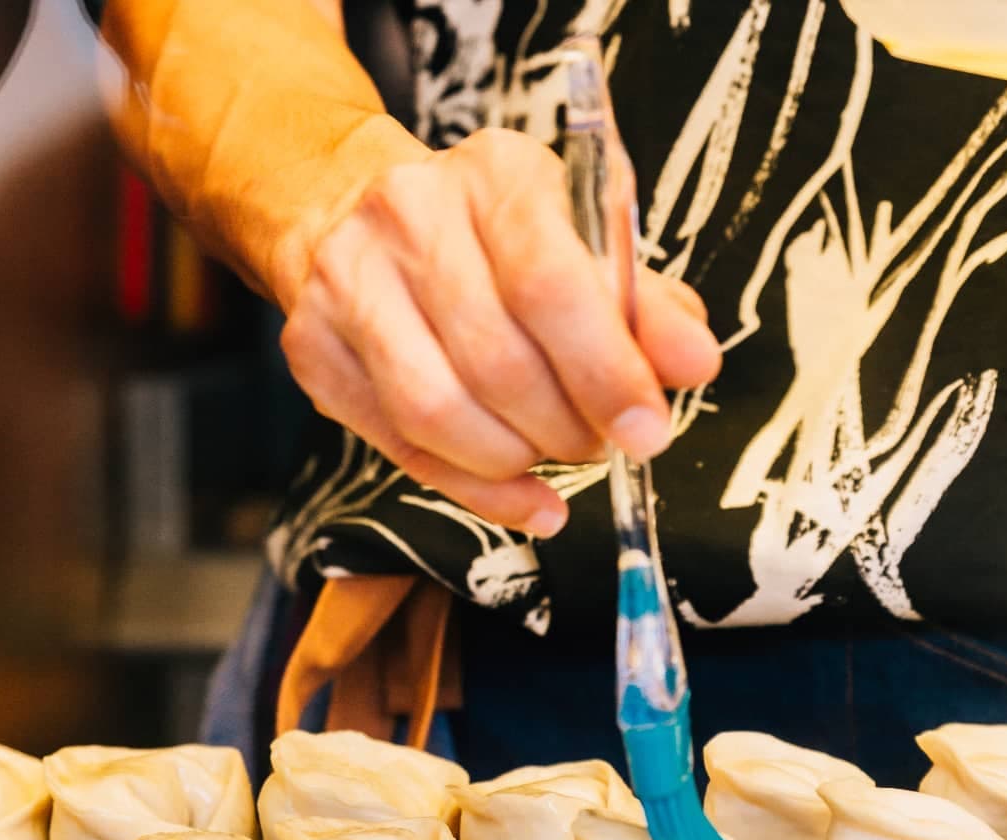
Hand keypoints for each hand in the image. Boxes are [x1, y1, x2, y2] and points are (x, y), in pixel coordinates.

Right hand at [280, 128, 719, 537]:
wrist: (348, 207)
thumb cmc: (486, 234)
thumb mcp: (579, 239)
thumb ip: (641, 304)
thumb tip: (691, 365)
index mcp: (494, 175)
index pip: (549, 282)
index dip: (605, 370)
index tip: (649, 428)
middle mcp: (410, 220)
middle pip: (496, 361)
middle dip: (567, 428)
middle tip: (601, 442)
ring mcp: (349, 287)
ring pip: (438, 413)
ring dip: (516, 461)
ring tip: (552, 453)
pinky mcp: (314, 352)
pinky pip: (402, 448)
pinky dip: (476, 490)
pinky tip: (524, 497)